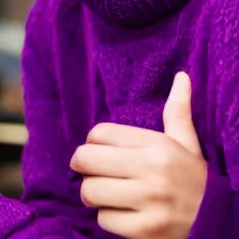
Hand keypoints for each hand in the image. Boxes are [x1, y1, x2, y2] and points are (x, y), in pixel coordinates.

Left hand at [70, 72, 206, 238]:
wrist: (217, 223)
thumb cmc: (195, 178)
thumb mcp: (187, 143)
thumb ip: (178, 111)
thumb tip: (181, 76)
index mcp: (158, 146)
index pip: (100, 133)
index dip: (92, 140)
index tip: (97, 148)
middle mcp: (152, 173)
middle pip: (87, 160)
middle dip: (82, 165)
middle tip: (89, 169)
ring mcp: (149, 204)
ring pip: (90, 191)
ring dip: (92, 193)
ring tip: (102, 191)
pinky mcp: (144, 232)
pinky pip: (103, 220)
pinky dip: (107, 218)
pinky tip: (121, 213)